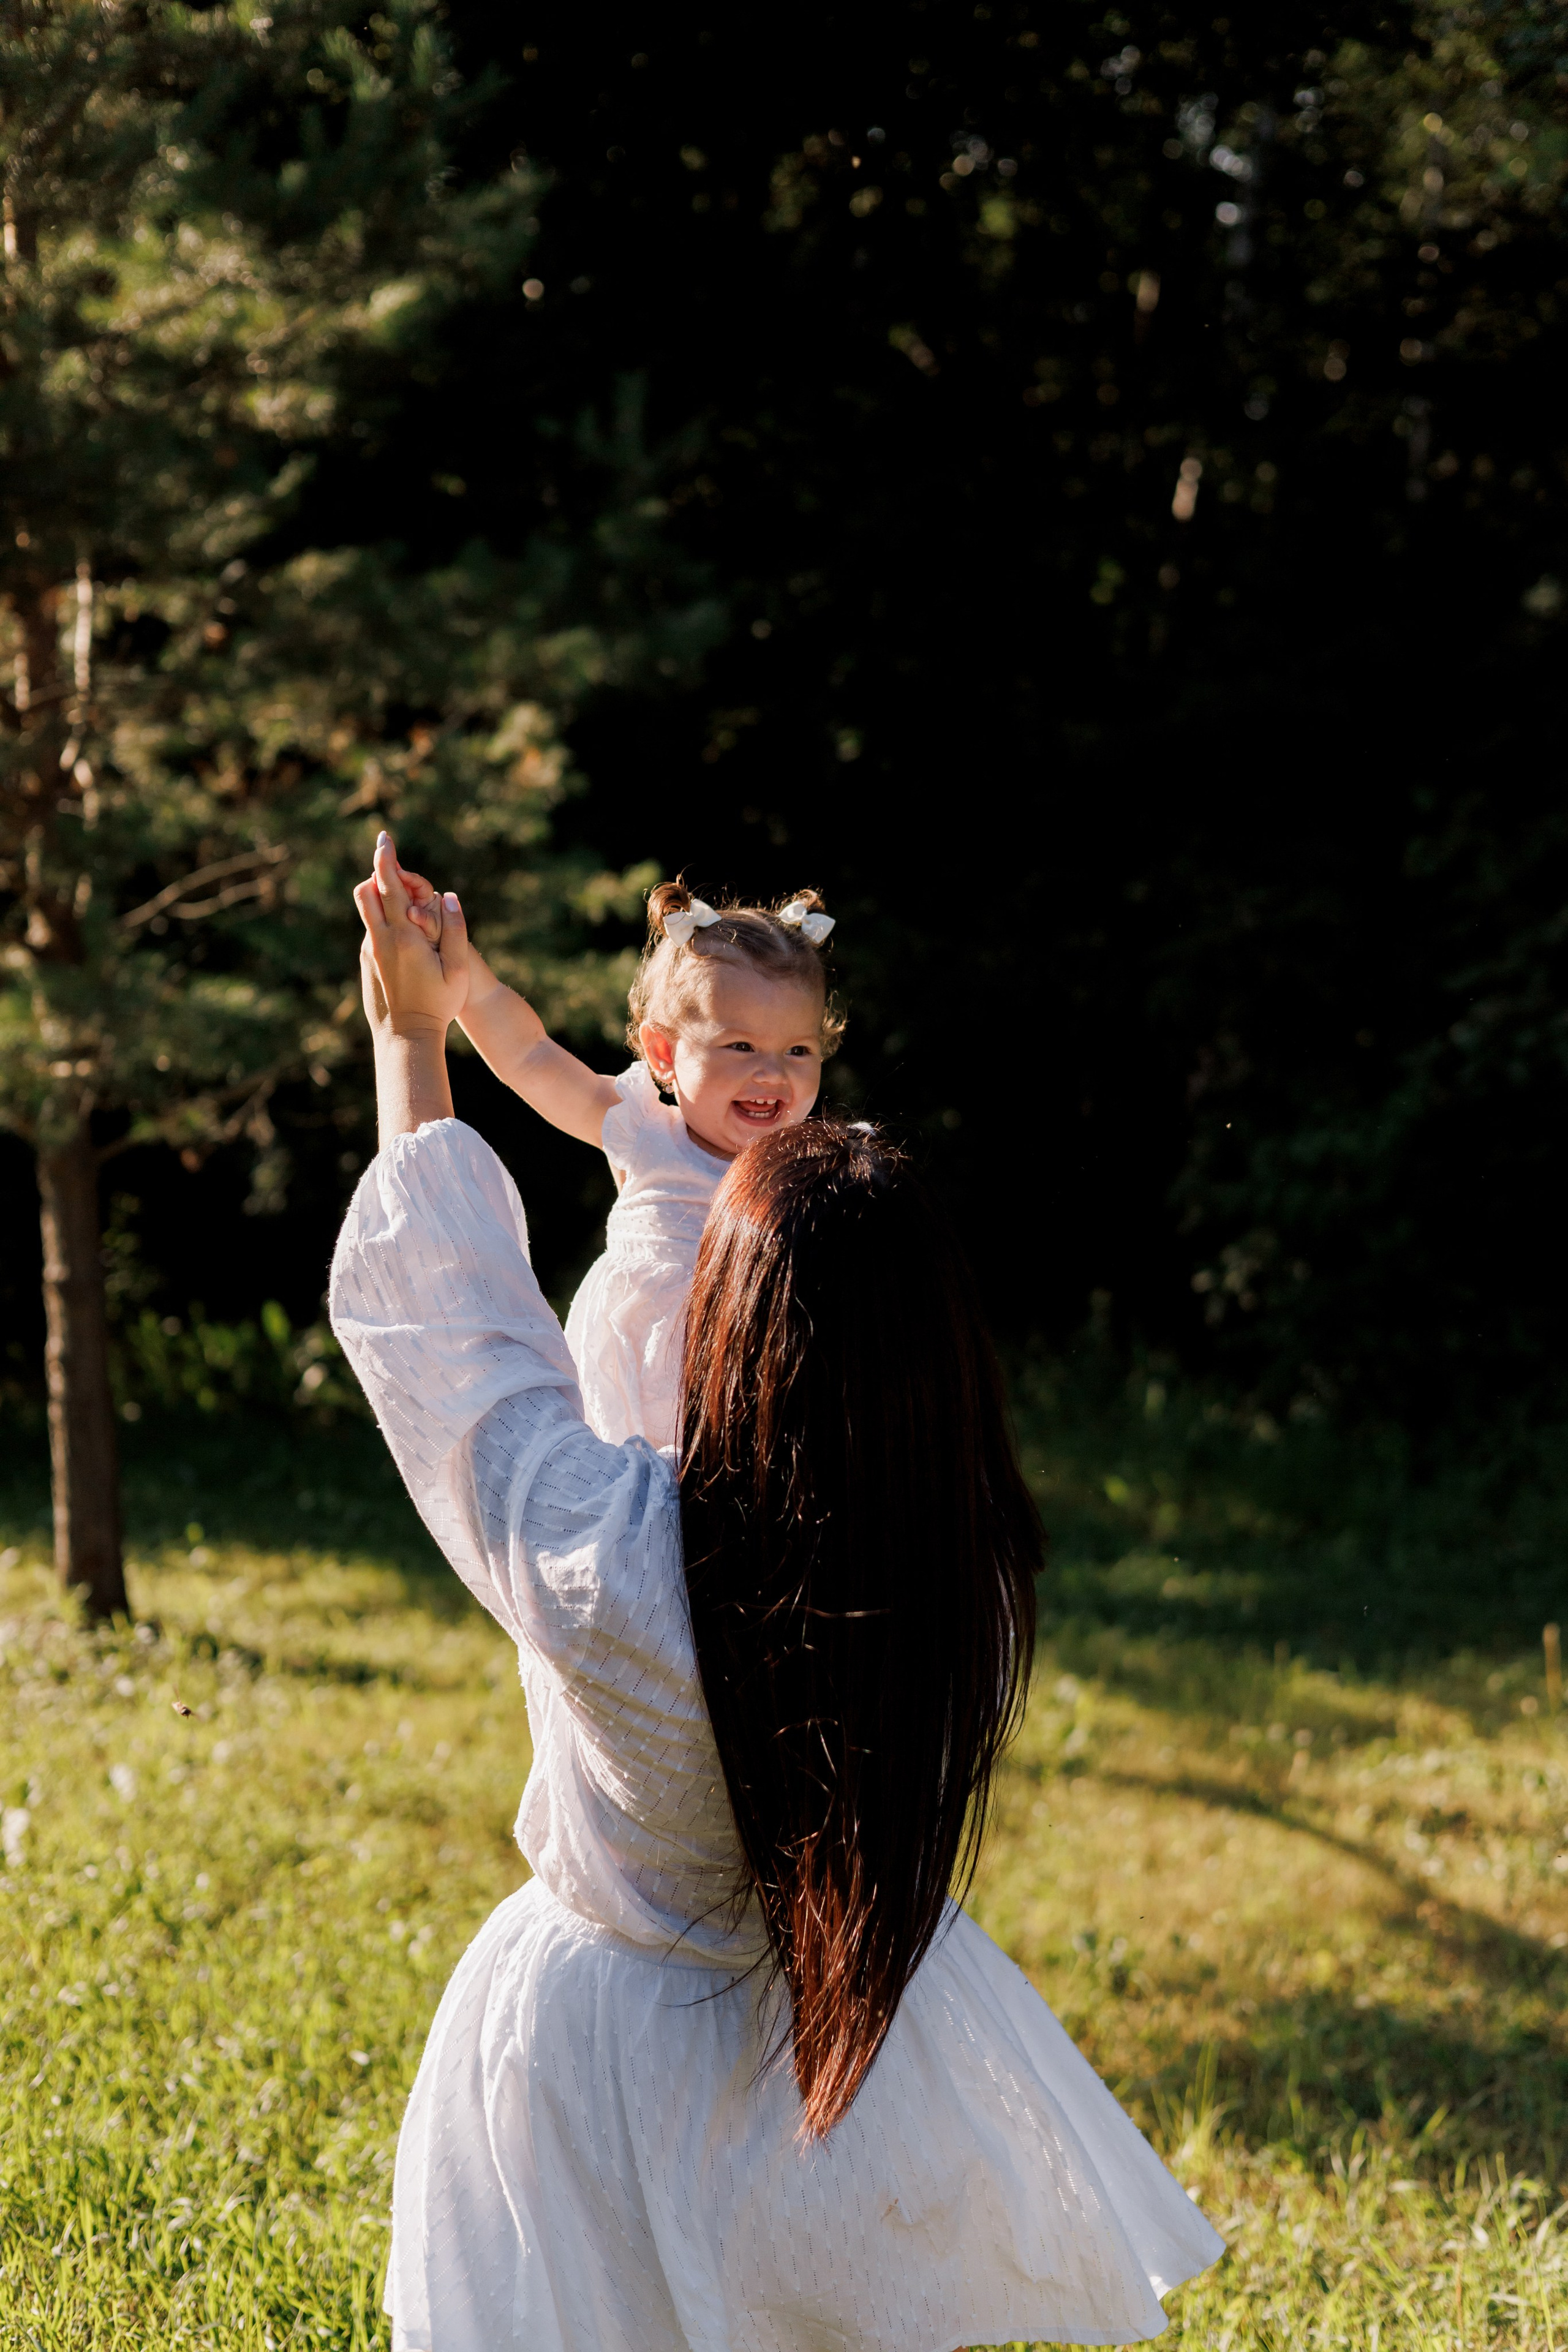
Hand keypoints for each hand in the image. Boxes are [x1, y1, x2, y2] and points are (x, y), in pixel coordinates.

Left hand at [353, 831, 468, 1035]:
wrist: (407, 1036)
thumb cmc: (438, 1005)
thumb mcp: (456, 969)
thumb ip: (456, 930)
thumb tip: (449, 896)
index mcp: (404, 936)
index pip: (388, 886)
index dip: (385, 858)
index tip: (384, 837)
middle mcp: (381, 940)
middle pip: (367, 891)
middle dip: (377, 872)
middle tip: (392, 862)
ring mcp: (371, 951)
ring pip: (367, 911)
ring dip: (380, 896)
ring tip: (404, 902)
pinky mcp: (368, 962)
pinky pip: (373, 931)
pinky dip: (385, 921)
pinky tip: (406, 938)